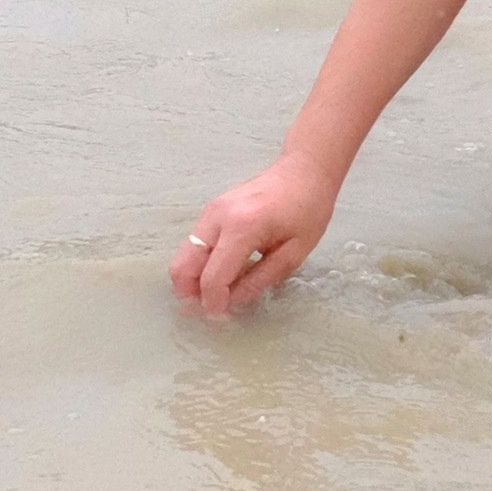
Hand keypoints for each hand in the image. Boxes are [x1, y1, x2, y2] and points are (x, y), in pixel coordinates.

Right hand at [171, 150, 341, 318]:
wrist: (303, 171)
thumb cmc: (308, 210)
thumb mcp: (293, 253)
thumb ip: (259, 280)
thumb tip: (231, 302)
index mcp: (242, 228)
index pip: (212, 277)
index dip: (213, 303)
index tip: (222, 319)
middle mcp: (217, 217)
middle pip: (183, 265)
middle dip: (190, 293)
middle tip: (210, 310)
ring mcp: (210, 211)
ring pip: (184, 254)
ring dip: (193, 279)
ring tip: (217, 295)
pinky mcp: (211, 210)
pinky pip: (194, 243)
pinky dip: (200, 264)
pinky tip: (223, 273)